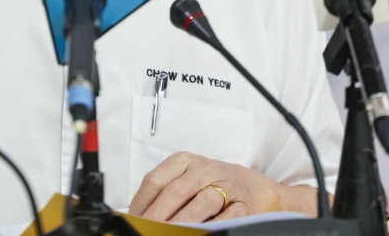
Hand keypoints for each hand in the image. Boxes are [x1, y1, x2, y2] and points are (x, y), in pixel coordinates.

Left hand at [129, 152, 314, 222]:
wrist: (254, 188)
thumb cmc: (211, 185)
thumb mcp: (186, 179)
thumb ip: (163, 193)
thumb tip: (138, 215)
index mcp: (185, 160)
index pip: (156, 180)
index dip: (142, 203)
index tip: (134, 220)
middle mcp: (205, 169)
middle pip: (176, 191)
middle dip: (159, 215)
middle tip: (148, 231)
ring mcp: (226, 185)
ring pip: (202, 202)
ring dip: (183, 222)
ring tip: (170, 233)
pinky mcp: (242, 205)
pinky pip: (226, 217)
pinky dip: (212, 227)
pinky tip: (200, 234)